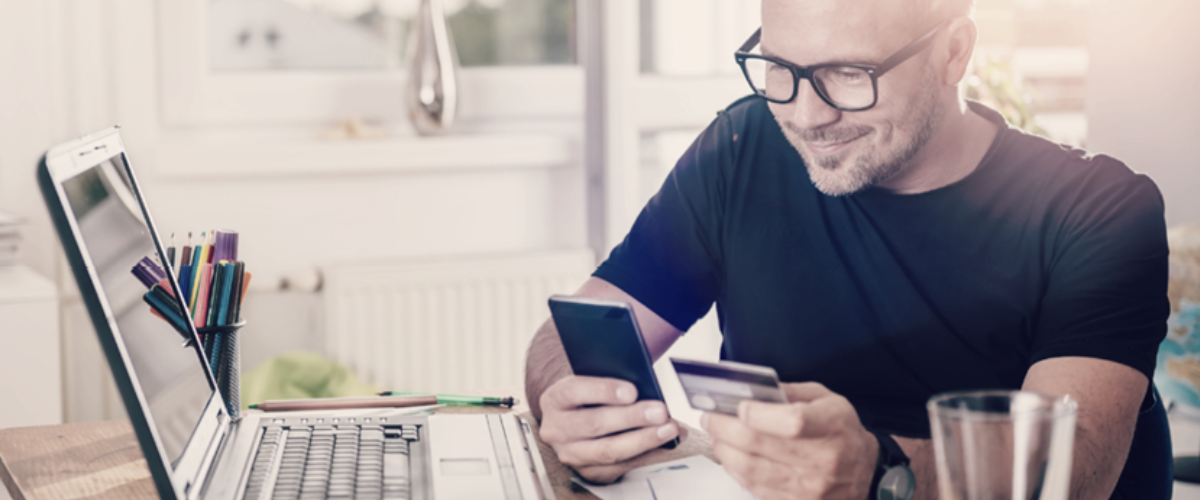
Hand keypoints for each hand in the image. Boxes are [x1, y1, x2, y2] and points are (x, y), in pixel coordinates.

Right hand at [538, 376, 683, 482]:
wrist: (576, 418)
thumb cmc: (589, 396)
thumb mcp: (592, 377)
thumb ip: (615, 373)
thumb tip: (645, 379)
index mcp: (555, 399)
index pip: (575, 391)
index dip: (604, 391)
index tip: (632, 391)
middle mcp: (557, 429)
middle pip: (594, 424)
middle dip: (631, 418)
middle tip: (659, 411)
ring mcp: (571, 454)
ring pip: (608, 451)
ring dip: (643, 440)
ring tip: (669, 429)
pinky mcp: (588, 472)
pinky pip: (620, 467)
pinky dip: (647, 455)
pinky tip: (665, 444)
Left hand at [702, 382, 878, 499]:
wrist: (865, 473)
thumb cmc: (841, 431)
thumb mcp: (826, 399)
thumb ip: (789, 392)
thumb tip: (751, 391)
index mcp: (831, 426)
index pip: (791, 422)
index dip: (758, 415)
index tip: (738, 406)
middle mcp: (822, 459)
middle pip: (759, 445)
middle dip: (724, 429)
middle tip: (709, 418)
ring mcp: (809, 487)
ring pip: (751, 470)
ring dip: (724, 450)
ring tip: (716, 436)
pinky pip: (755, 488)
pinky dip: (736, 471)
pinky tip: (731, 456)